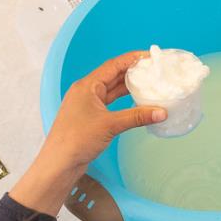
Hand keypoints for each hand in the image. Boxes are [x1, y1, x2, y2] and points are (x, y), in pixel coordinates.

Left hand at [10, 52, 165, 215]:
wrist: (60, 163)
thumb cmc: (77, 139)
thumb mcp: (110, 125)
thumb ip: (137, 117)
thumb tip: (161, 112)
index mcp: (87, 86)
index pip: (113, 65)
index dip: (132, 59)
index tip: (149, 57)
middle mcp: (85, 91)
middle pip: (112, 76)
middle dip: (132, 72)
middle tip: (152, 70)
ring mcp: (86, 104)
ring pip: (111, 90)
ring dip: (128, 87)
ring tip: (148, 83)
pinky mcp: (89, 117)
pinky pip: (109, 103)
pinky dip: (122, 101)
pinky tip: (135, 102)